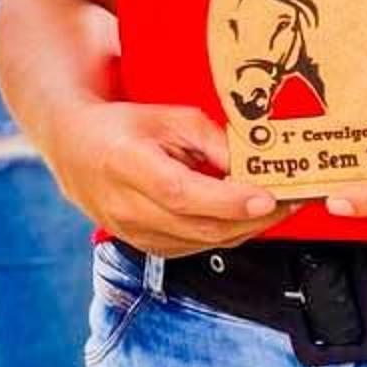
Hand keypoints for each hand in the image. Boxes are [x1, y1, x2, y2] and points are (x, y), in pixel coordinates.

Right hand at [49, 100, 286, 258]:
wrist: (75, 150)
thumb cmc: (124, 127)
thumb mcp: (168, 117)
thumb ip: (210, 138)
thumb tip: (252, 163)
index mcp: (127, 165)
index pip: (183, 193)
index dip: (228, 200)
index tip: (267, 196)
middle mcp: (126, 207)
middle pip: (199, 227)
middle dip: (253, 219)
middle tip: (291, 202)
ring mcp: (132, 233)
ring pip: (202, 243)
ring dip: (245, 229)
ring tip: (277, 209)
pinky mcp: (143, 247)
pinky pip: (194, 249)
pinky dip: (225, 235)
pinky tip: (244, 218)